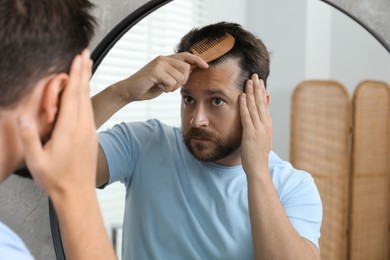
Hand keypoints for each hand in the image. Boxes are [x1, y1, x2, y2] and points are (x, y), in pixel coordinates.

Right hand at [18, 49, 96, 197]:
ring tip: (87, 68)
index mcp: (69, 129)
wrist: (78, 194)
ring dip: (87, 82)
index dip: (75, 75)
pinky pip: (90, 111)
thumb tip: (23, 115)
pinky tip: (85, 94)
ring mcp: (90, 131)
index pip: (72, 96)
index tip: (78, 59)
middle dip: (84, 72)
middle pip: (84, 93)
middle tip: (86, 55)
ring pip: (89, 101)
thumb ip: (29, 137)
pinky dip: (88, 97)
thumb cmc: (57, 179)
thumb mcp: (36, 160)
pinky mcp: (92, 136)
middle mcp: (83, 127)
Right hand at [115, 52, 208, 101]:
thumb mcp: (165, 80)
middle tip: (171, 87)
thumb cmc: (148, 86)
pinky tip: (158, 87)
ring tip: (163, 87)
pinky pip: (171, 82)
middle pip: (186, 69)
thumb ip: (176, 74)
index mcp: (166, 60)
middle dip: (182, 81)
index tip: (206, 66)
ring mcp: (159, 64)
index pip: (186, 56)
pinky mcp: (155, 71)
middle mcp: (163, 59)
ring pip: (179, 77)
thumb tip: (191, 71)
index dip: (197, 60)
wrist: (130, 90)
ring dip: (173, 87)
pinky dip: (166, 89)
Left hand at [239, 74, 271, 175]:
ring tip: (249, 81)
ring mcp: (258, 129)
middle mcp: (265, 125)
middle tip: (255, 75)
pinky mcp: (250, 133)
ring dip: (251, 93)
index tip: (259, 81)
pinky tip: (241, 96)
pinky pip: (247, 116)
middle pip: (261, 102)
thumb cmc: (257, 155)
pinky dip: (244, 105)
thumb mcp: (262, 138)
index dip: (262, 92)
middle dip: (258, 88)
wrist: (258, 168)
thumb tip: (261, 118)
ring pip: (254, 107)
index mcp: (267, 125)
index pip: (265, 105)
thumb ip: (262, 126)